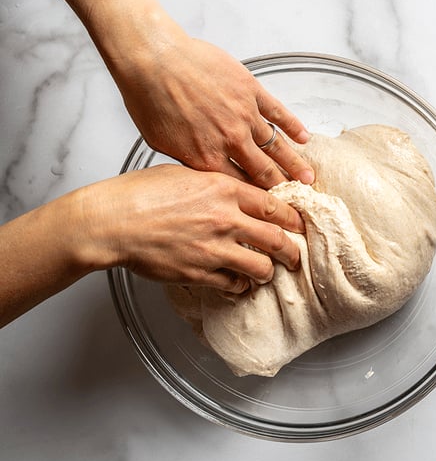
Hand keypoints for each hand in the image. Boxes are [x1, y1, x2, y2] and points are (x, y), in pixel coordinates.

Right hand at [79, 164, 303, 292]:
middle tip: (295, 256)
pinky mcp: (200, 272)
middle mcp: (225, 219)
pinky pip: (233, 285)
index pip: (274, 205)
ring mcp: (214, 248)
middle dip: (292, 250)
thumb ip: (216, 183)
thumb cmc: (140, 194)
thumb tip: (237, 191)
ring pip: (261, 267)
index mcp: (224, 189)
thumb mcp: (185, 173)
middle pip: (276, 239)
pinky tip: (239, 284)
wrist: (112, 221)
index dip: (292, 217)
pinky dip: (240, 287)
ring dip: (268, 272)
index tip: (299, 224)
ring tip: (267, 273)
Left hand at [115, 35, 314, 188]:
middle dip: (284, 188)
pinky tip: (305, 138)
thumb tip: (200, 171)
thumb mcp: (160, 142)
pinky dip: (293, 127)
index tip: (272, 208)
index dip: (258, 199)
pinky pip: (278, 113)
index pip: (239, 186)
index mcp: (207, 157)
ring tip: (309, 179)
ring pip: (276, 146)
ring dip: (294, 164)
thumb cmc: (149, 96)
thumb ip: (186, 159)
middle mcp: (230, 141)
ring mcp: (244, 115)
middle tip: (299, 200)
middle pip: (264, 171)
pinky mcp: (250, 91)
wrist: (154, 59)